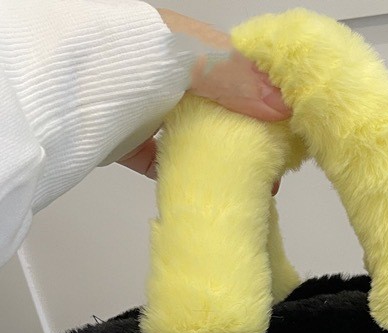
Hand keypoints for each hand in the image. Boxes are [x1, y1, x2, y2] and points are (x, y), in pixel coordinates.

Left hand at [117, 9, 289, 180]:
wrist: (53, 89)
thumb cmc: (124, 58)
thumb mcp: (189, 58)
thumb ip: (236, 80)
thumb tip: (283, 108)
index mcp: (183, 43)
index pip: (236, 67)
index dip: (265, 95)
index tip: (290, 126)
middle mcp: (166, 73)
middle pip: (218, 107)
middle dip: (250, 136)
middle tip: (277, 166)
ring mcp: (145, 107)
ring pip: (193, 136)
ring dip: (222, 160)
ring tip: (254, 185)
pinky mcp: (126, 141)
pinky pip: (162, 161)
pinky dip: (186, 175)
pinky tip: (210, 189)